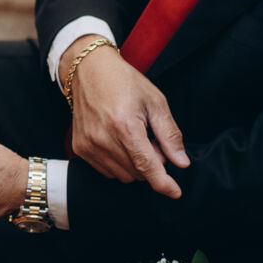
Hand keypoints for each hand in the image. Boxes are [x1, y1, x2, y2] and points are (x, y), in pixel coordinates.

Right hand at [65, 36, 188, 197]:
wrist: (89, 70)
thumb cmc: (123, 81)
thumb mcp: (155, 102)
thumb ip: (170, 135)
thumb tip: (181, 163)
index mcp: (124, 125)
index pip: (147, 166)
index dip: (164, 183)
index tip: (175, 192)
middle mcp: (103, 138)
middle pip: (137, 173)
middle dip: (151, 163)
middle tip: (151, 139)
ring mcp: (89, 145)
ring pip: (123, 175)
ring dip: (135, 165)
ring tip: (134, 138)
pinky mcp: (80, 148)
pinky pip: (107, 171)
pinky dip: (119, 163)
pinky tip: (120, 142)